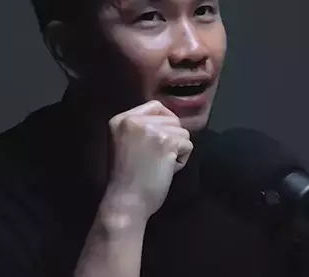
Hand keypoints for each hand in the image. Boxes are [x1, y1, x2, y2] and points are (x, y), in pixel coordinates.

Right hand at [104, 100, 192, 220]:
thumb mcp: (125, 144)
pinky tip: (166, 170)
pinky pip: (188, 145)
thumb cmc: (126, 179)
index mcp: (121, 119)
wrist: (125, 201)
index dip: (165, 123)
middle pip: (172, 119)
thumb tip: (171, 122)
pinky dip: (182, 160)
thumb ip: (142, 129)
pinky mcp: (166, 141)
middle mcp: (133, 119)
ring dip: (177, 150)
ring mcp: (150, 129)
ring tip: (159, 166)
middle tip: (155, 159)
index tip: (160, 141)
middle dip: (171, 139)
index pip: (156, 107)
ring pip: (183, 131)